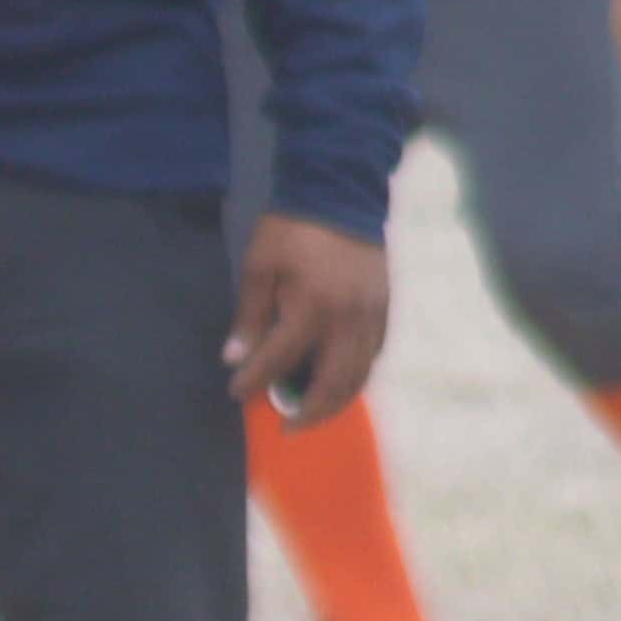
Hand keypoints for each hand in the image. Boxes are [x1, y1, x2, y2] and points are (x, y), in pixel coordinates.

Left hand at [226, 214, 387, 425]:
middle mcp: (347, 320)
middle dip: (307, 413)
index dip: (254, 381)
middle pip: (331, 384)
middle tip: (286, 427)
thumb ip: (249, 316)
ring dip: (335, 403)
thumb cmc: (293, 229)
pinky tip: (338, 383)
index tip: (237, 393)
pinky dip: (356, 377)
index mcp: (311, 306)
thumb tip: (234, 359)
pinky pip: (374, 356)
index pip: (278, 359)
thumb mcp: (259, 265)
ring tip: (312, 414)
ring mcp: (372, 317)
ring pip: (359, 376)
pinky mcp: (386, 310)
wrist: (342, 193)